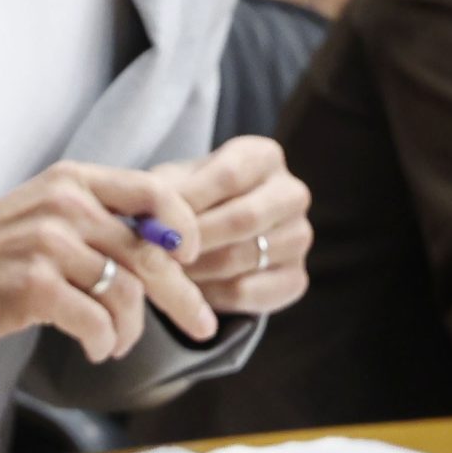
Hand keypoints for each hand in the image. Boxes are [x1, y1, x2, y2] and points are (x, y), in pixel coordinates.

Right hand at [0, 161, 214, 360]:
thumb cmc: (1, 251)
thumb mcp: (50, 212)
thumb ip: (104, 217)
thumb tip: (177, 248)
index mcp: (73, 180)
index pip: (153, 190)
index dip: (185, 226)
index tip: (192, 257)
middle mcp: (64, 205)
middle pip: (151, 253)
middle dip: (183, 297)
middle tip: (201, 324)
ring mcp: (48, 244)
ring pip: (127, 294)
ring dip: (131, 330)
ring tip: (117, 342)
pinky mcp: (35, 285)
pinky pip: (98, 322)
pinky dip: (104, 343)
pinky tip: (96, 348)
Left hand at [151, 135, 310, 317]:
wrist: (211, 233)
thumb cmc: (188, 198)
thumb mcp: (172, 182)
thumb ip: (162, 194)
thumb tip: (152, 220)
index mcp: (263, 157)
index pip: (229, 175)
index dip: (187, 200)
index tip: (151, 219)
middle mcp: (291, 194)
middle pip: (244, 218)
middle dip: (192, 239)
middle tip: (155, 252)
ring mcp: (300, 238)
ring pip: (244, 257)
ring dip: (196, 269)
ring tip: (163, 271)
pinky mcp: (296, 279)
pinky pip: (249, 292)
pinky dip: (210, 295)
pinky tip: (186, 291)